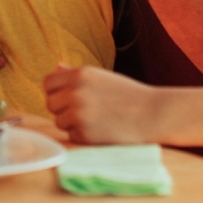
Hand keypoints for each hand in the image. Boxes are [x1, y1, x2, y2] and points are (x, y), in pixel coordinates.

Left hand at [44, 64, 162, 144]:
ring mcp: (79, 113)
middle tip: (84, 111)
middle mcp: (76, 92)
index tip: (67, 98)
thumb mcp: (102, 77)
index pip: (48, 83)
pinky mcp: (84, 133)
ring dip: (72, 123)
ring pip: (59, 121)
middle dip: (63, 109)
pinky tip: (101, 130)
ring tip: (95, 120)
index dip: (56, 92)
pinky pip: (71, 135)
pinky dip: (82, 135)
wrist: (153, 114)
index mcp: (80, 74)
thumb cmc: (128, 95)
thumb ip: (76, 74)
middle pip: (50, 103)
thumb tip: (56, 67)